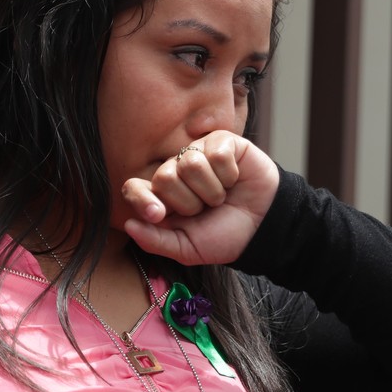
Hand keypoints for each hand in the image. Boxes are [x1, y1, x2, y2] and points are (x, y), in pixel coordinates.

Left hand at [122, 130, 278, 264]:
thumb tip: (129, 224)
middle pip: (164, 176)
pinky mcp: (221, 142)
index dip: (142, 199)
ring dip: (211, 190)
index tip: (159, 214)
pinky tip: (235, 179)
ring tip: (222, 196)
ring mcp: (198, 153)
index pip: (134, 188)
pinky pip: (216, 154)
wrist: (263, 227)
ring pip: (190, 164)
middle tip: (205, 209)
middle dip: (189, 201)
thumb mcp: (188, 249)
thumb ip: (155, 241)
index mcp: (162, 197)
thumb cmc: (224, 235)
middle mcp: (175, 171)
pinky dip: (229, 174)